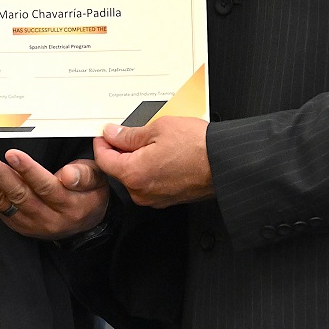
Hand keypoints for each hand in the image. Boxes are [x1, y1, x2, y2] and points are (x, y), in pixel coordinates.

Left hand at [0, 149, 109, 239]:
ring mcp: (28, 223)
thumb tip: (68, 175)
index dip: (28, 171)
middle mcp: (47, 218)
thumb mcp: (97, 181)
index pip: (46, 187)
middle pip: (19, 196)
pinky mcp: (15, 222)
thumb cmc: (89, 194)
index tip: (12, 154)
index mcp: (69, 206)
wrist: (85, 224)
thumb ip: (84, 176)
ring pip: (1, 202)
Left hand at [91, 117, 212, 207]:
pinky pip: (151, 183)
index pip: (103, 160)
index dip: (101, 143)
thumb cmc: (199, 147)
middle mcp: (141, 192)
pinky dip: (151, 169)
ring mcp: (155, 198)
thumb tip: (113, 134)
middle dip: (120, 150)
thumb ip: (129, 134)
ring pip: (135, 176)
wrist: (226, 163)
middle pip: (118, 169)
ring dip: (137, 159)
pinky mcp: (168, 199)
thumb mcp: (158, 129)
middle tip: (131, 132)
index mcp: (133, 174)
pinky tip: (164, 154)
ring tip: (154, 142)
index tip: (105, 133)